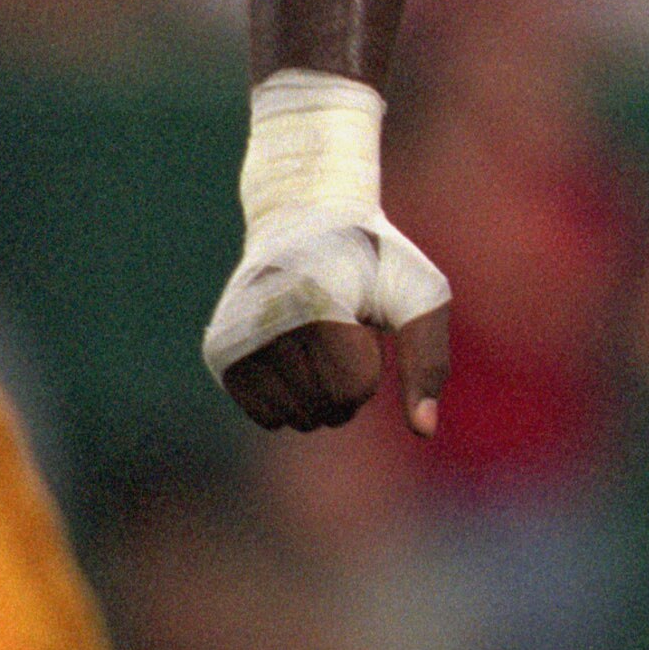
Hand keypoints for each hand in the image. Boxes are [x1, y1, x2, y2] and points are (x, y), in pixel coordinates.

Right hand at [205, 207, 451, 434]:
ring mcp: (235, 338)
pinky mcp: (219, 354)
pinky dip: (291, 401)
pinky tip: (293, 355)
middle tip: (342, 333)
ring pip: (295, 419)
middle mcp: (264, 320)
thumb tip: (424, 431)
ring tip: (318, 341)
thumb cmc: (374, 261)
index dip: (370, 367)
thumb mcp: (418, 296)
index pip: (353, 390)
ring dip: (321, 397)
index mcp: (314, 301)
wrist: (304, 218)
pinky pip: (267, 417)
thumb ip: (428, 361)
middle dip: (349, 388)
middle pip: (326, 410)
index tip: (361, 323)